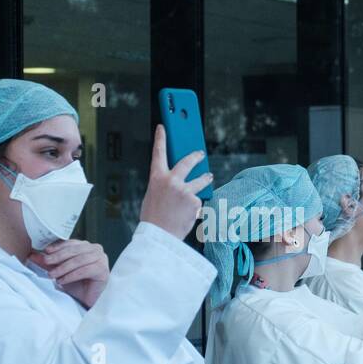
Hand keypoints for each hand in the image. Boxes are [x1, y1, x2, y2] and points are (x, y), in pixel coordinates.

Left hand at [30, 239, 109, 307]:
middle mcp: (96, 249)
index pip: (71, 243)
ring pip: (78, 260)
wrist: (88, 300)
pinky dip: (71, 275)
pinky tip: (62, 281)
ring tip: (52, 275)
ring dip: (63, 268)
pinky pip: (84, 270)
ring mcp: (101, 258)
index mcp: (87, 246)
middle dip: (58, 256)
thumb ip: (48, 262)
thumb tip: (32, 254)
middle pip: (74, 250)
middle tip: (46, 262)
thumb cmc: (77, 284)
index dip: (58, 247)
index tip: (46, 251)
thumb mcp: (59, 271)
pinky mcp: (103, 270)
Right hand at [139, 125, 213, 239]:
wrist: (159, 236)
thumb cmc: (154, 219)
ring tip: (209, 177)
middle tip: (200, 154)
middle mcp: (171, 181)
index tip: (163, 128)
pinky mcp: (194, 201)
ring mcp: (184, 190)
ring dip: (206, 178)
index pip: (158, 153)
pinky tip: (187, 214)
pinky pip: (198, 201)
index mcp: (156, 179)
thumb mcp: (153, 196)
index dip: (161, 138)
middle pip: (187, 161)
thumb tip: (175, 181)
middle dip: (196, 156)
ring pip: (200, 181)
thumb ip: (163, 186)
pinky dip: (195, 206)